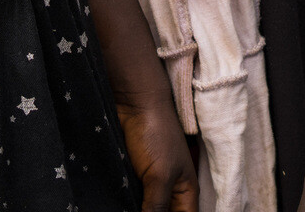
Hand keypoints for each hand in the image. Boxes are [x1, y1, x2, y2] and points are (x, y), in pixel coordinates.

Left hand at [117, 96, 196, 211]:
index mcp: (186, 193)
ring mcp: (152, 185)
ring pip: (148, 209)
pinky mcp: (136, 178)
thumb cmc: (156, 135)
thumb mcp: (159, 177)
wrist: (135, 103)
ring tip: (123, 209)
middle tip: (135, 210)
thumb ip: (156, 208)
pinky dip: (127, 204)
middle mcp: (171, 192)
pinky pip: (134, 200)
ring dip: (137, 209)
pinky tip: (118, 206)